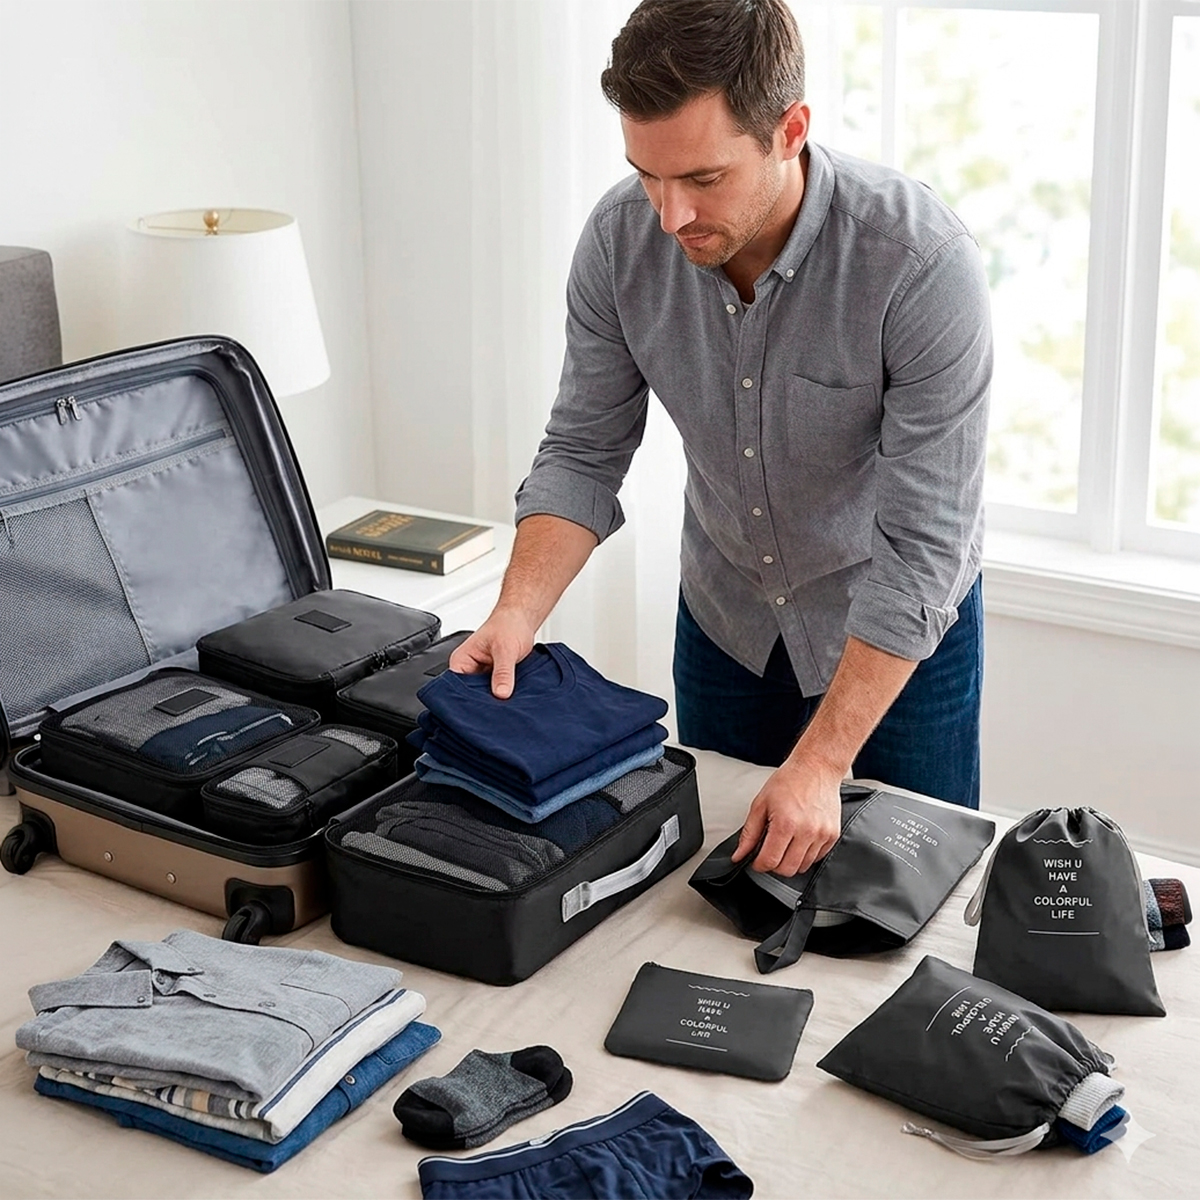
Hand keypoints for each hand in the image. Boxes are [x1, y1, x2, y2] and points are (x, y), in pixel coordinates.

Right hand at [447, 608, 537, 698]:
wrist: (522, 619)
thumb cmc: (508, 624)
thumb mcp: (505, 649)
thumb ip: (503, 672)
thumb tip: (501, 693)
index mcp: (461, 660)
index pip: (456, 688)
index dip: (469, 699)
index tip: (485, 705)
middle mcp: (469, 669)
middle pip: (471, 694)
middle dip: (485, 701)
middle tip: (500, 704)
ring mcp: (482, 675)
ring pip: (486, 694)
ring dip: (496, 697)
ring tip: (508, 697)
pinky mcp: (495, 678)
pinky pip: (497, 691)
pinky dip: (504, 693)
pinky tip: (513, 694)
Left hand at [730, 754, 842, 875]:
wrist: (816, 768)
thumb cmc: (788, 781)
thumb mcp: (761, 804)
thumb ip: (749, 833)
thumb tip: (739, 855)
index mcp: (786, 823)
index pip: (770, 861)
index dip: (759, 865)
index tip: (756, 860)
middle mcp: (806, 832)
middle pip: (787, 870)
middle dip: (774, 865)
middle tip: (770, 852)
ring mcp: (822, 835)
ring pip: (803, 866)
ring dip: (791, 861)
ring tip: (785, 842)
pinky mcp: (832, 835)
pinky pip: (817, 858)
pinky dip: (806, 855)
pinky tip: (799, 839)